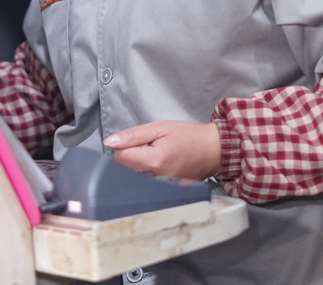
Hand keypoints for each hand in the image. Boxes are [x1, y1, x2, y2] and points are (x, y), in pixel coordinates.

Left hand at [103, 121, 220, 179]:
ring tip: (156, 157)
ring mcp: (161, 189)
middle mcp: (157, 179)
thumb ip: (133, 135)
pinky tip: (160, 167)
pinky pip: (146, 184)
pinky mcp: (165, 193)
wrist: (212, 150)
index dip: (125, 147)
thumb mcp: (159, 128)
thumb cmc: (188, 136)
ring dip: (139, 167)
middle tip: (148, 149)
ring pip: (134, 178)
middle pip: (126, 170)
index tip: (138, 142)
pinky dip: (148, 175)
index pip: (120, 158)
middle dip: (131, 158)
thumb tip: (110, 142)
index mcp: (154, 161)